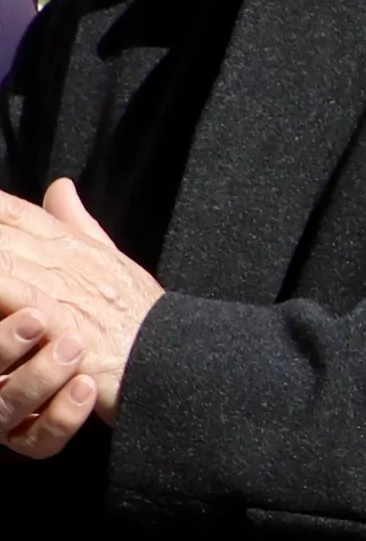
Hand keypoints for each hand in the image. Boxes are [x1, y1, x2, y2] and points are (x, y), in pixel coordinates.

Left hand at [0, 183, 162, 457]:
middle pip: (5, 236)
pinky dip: (4, 286)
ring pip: (7, 260)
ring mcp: (62, 291)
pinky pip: (19, 299)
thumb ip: (79, 224)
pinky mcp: (60, 323)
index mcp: (76, 245)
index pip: (17, 214)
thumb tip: (60, 186)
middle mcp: (65, 262)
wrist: (173, 354)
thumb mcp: (114, 260)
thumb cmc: (141, 316)